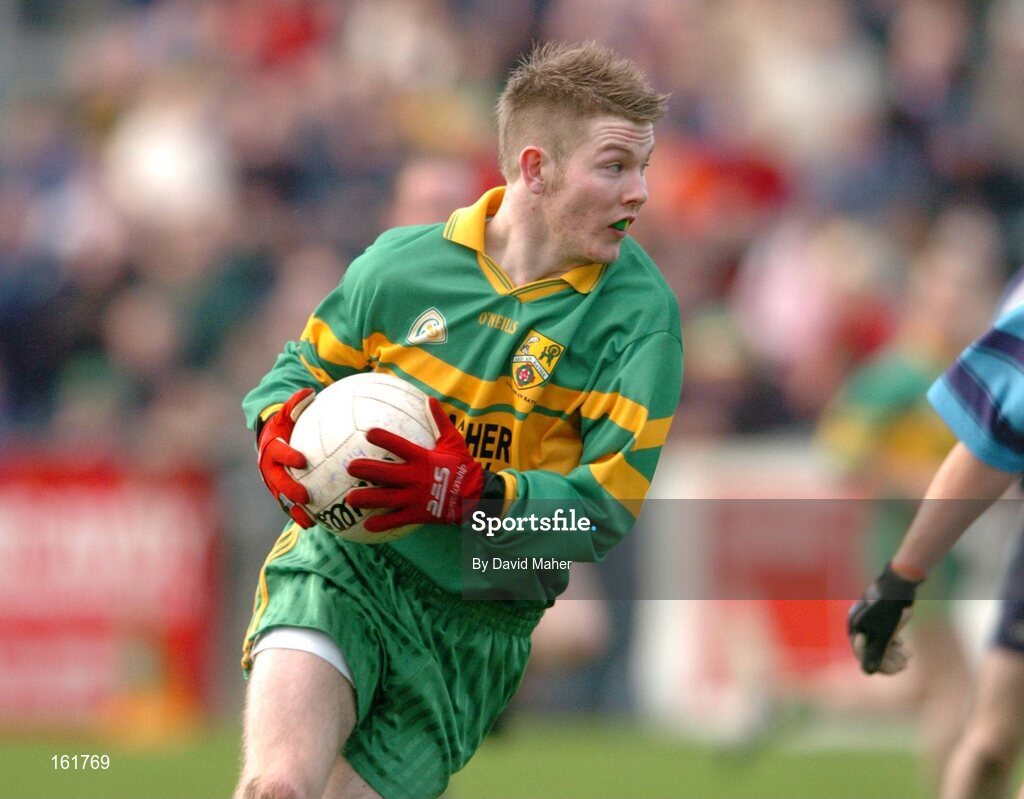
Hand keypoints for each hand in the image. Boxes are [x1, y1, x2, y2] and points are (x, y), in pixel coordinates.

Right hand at [257, 387, 316, 527]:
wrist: (271, 438)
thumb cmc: (284, 424)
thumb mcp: (288, 413)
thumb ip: (296, 404)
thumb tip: (309, 391)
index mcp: (271, 447)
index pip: (278, 452)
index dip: (288, 456)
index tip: (302, 460)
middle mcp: (268, 467)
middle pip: (277, 481)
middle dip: (290, 489)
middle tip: (305, 496)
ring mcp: (273, 481)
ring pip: (281, 498)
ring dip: (294, 510)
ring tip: (309, 520)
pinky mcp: (280, 492)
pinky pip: (289, 505)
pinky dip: (299, 515)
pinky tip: (315, 524)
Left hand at [346, 397, 484, 531]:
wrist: (476, 496)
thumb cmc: (462, 465)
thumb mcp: (453, 441)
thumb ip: (440, 421)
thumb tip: (430, 399)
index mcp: (423, 459)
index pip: (400, 446)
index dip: (385, 439)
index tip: (368, 433)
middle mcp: (416, 478)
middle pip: (387, 474)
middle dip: (368, 470)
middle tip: (350, 467)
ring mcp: (416, 498)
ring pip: (387, 499)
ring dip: (368, 499)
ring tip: (350, 498)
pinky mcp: (418, 514)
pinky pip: (397, 520)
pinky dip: (382, 524)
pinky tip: (367, 525)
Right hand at [848, 562, 920, 674]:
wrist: (899, 583)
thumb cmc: (889, 609)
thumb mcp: (884, 634)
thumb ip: (875, 654)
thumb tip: (867, 673)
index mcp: (854, 628)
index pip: (863, 654)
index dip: (881, 665)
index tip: (899, 669)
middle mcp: (858, 624)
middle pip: (871, 649)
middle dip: (889, 659)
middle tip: (906, 663)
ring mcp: (868, 620)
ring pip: (878, 643)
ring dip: (892, 652)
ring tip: (907, 656)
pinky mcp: (878, 616)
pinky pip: (882, 635)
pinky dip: (892, 642)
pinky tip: (903, 645)